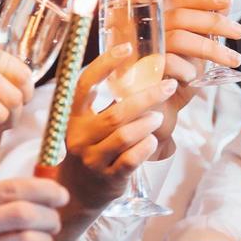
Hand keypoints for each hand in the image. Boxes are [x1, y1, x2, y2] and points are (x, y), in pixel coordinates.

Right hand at [60, 43, 177, 208]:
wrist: (78, 193)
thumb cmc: (92, 149)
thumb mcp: (89, 126)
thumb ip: (108, 105)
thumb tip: (145, 73)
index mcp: (73, 117)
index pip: (85, 84)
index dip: (105, 64)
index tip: (127, 47)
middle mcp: (79, 137)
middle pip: (115, 113)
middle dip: (146, 97)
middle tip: (168, 86)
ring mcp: (92, 159)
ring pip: (124, 136)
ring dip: (147, 123)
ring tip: (158, 118)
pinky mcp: (108, 178)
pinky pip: (131, 159)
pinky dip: (146, 147)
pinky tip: (153, 140)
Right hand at [154, 0, 240, 157]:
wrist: (157, 113)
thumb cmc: (176, 79)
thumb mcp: (195, 51)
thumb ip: (204, 29)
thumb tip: (225, 3)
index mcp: (159, 21)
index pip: (179, 0)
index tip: (227, 1)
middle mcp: (146, 32)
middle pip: (180, 16)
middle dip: (214, 22)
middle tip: (240, 32)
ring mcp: (140, 50)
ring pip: (178, 38)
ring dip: (211, 48)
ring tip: (234, 59)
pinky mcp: (140, 71)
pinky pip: (168, 63)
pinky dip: (188, 69)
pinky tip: (193, 78)